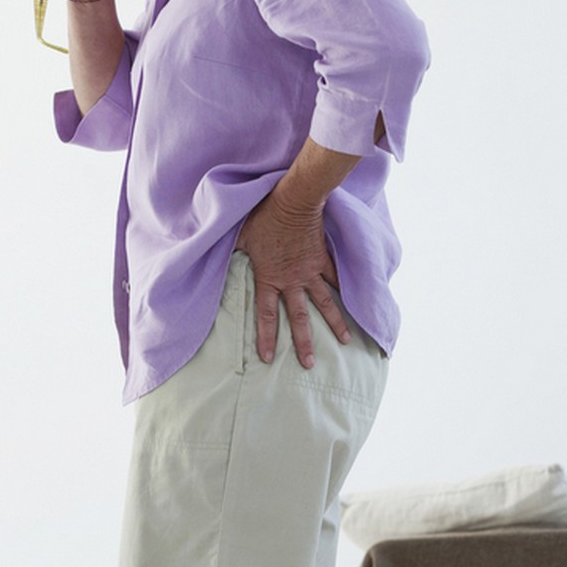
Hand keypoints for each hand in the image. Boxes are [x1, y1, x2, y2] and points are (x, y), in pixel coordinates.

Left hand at [235, 191, 351, 368]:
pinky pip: (335, 277)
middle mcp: (292, 280)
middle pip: (300, 318)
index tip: (268, 358)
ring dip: (335, 323)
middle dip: (305, 343)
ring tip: (346, 341)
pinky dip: (343, 290)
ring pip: (326, 303)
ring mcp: (310, 271)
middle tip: (310, 364)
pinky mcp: (323, 258)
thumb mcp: (240, 236)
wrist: (293, 202)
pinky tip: (353, 302)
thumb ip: (231, 250)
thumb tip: (213, 253)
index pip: (265, 315)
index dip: (266, 338)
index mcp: (269, 278)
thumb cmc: (263, 217)